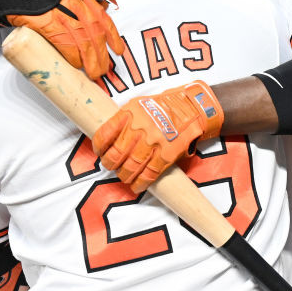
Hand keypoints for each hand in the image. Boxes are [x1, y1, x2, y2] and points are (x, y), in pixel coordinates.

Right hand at [10, 0, 124, 79]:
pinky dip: (72, 56)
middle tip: (103, 70)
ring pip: (83, 41)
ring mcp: (62, 13)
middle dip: (102, 55)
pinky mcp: (48, 23)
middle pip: (95, 33)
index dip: (113, 37)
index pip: (103, 18)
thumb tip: (91, 29)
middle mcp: (75, 4)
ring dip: (90, 60)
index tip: (118, 51)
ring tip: (93, 73)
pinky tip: (76, 65)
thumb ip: (77, 8)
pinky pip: (65, 43)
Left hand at [93, 81, 223, 192]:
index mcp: (129, 112)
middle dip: (110, 164)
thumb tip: (110, 139)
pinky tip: (137, 186)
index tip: (100, 152)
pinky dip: (141, 182)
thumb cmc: (164, 107)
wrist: (192, 108)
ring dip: (125, 175)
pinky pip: (150, 173)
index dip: (99, 147)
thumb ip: (124, 119)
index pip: (105, 134)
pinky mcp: (167, 153)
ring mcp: (154, 141)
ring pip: (131, 166)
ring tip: (124, 177)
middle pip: (116, 154)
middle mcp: (140, 127)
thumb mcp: (139, 104)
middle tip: (111, 166)